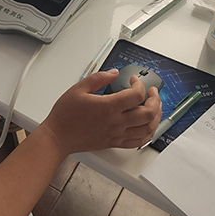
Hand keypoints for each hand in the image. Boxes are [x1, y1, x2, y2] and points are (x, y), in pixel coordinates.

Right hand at [43, 68, 161, 154]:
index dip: (139, 84)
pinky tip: (148, 126)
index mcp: (107, 107)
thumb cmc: (65, 115)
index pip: (136, 95)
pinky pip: (138, 142)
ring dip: (156, 116)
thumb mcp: (78, 89)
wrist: (58, 137)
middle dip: (155, 100)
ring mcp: (116, 134)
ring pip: (148, 128)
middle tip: (152, 92)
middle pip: (148, 113)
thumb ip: (98, 78)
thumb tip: (114, 73)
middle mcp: (115, 122)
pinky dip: (148, 133)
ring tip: (154, 107)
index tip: (133, 80)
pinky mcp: (114, 143)